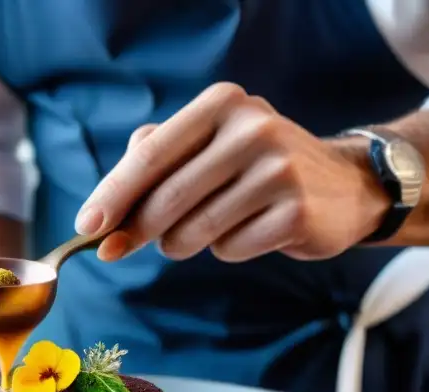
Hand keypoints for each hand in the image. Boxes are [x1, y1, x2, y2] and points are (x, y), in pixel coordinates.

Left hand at [74, 82, 391, 262]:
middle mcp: (252, 129)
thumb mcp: (208, 147)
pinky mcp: (295, 212)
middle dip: (138, 231)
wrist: (343, 186)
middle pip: (167, 199)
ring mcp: (278, 170)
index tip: (85, 227)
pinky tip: (252, 231)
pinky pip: (230, 250)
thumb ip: (154, 162)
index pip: (151, 155)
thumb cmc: (256, 170)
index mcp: (222, 105)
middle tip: (120, 248)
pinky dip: (228, 250)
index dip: (113, 194)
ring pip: (194, 232)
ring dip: (184, 243)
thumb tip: (102, 214)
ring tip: (210, 227)